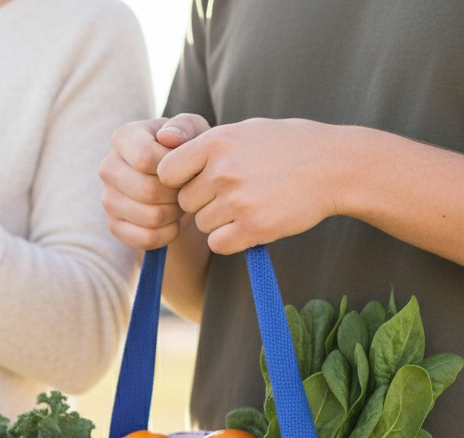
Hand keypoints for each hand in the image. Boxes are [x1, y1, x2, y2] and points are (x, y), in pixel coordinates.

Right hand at [99, 114, 210, 249]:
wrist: (176, 181)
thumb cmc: (185, 151)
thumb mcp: (194, 132)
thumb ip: (185, 126)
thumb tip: (168, 138)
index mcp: (124, 138)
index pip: (145, 158)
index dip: (173, 168)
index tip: (186, 168)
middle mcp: (108, 167)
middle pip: (148, 191)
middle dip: (178, 194)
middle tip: (188, 190)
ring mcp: (107, 199)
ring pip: (150, 217)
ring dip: (175, 214)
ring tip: (181, 202)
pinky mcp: (114, 225)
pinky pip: (146, 238)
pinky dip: (168, 234)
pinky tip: (173, 221)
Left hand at [157, 118, 342, 254]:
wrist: (336, 165)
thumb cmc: (286, 146)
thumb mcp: (244, 130)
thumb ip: (204, 144)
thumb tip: (162, 145)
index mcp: (217, 141)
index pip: (166, 172)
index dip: (178, 181)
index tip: (197, 181)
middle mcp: (224, 170)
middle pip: (185, 203)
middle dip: (203, 202)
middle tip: (234, 193)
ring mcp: (238, 200)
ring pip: (202, 225)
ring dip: (219, 221)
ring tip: (250, 203)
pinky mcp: (253, 228)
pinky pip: (218, 245)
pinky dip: (230, 240)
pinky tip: (251, 224)